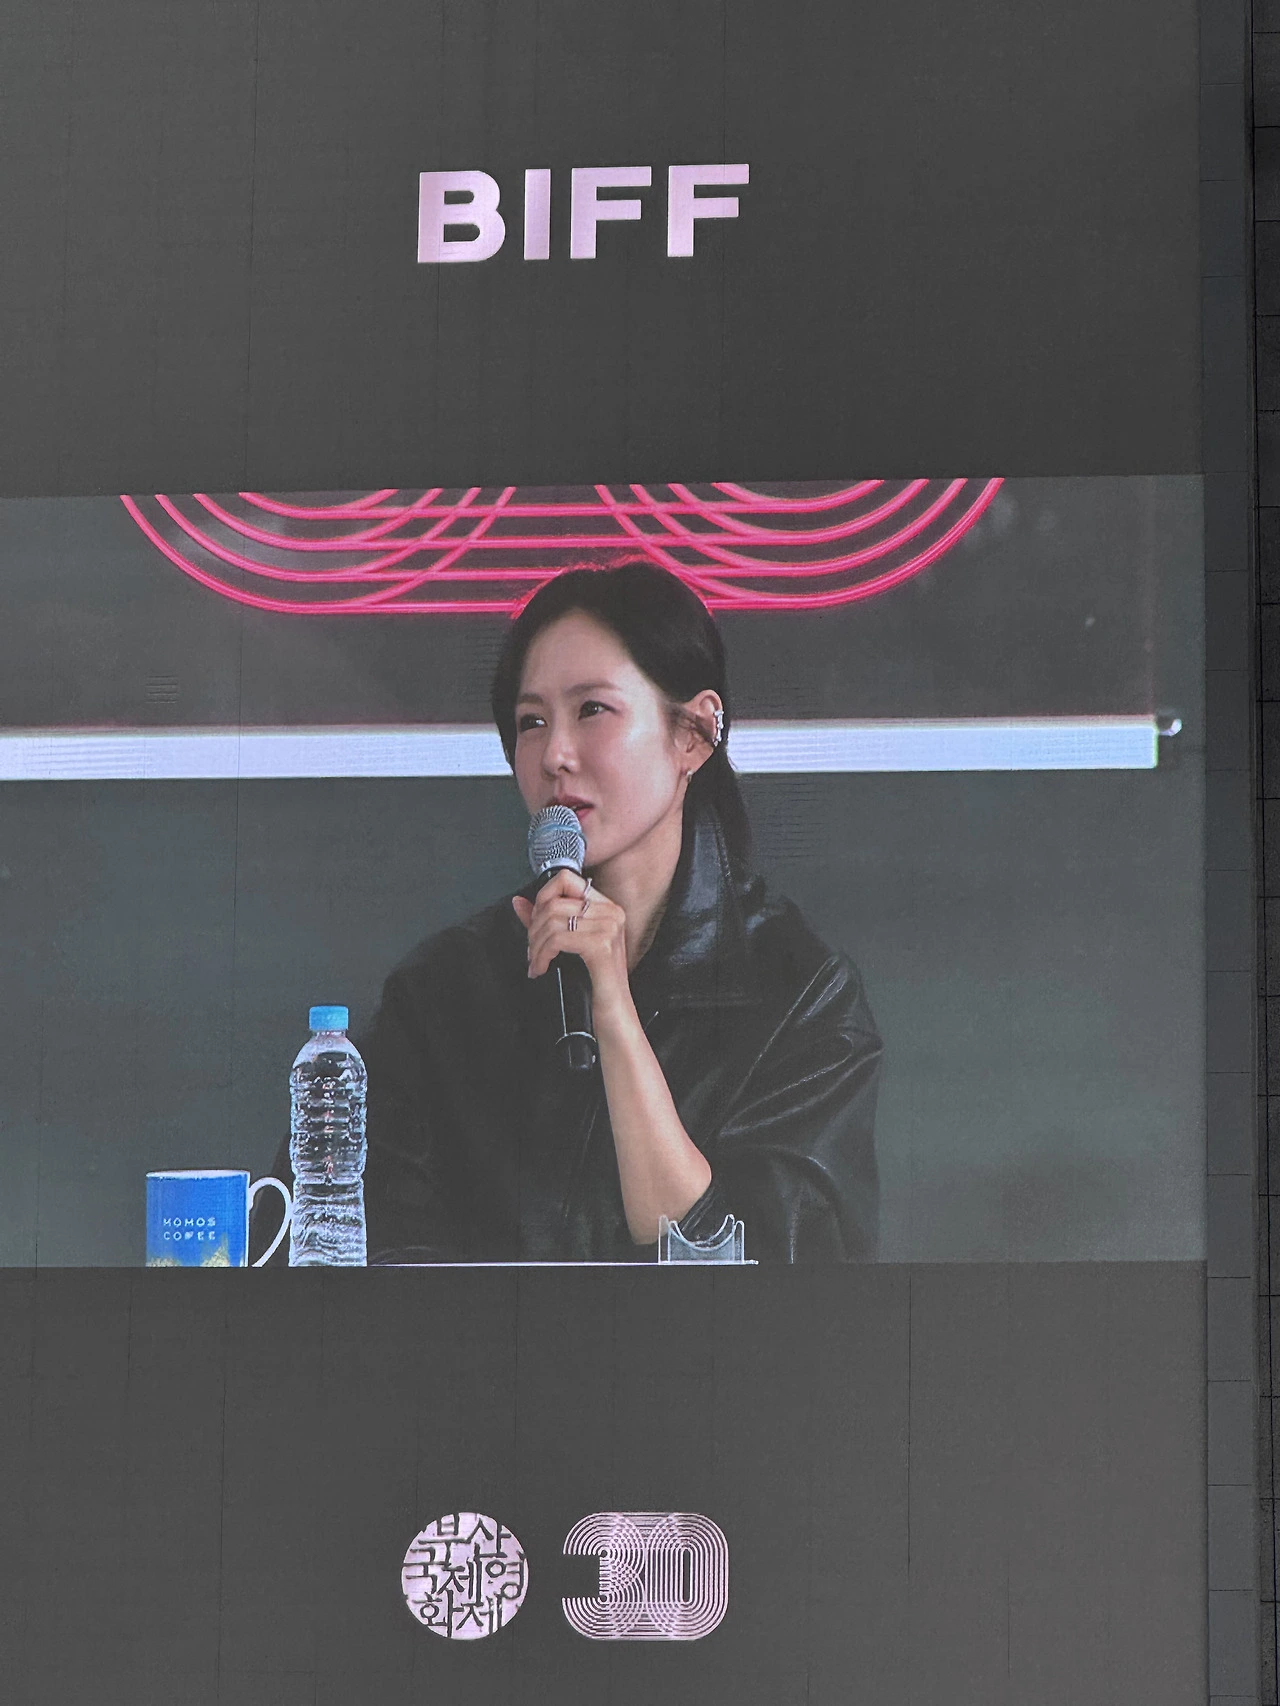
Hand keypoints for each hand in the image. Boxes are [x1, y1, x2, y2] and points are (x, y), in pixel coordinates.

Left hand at [511, 870, 631, 1018]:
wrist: (615, 1015)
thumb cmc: (596, 984)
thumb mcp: (569, 946)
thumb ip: (545, 921)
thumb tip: (519, 902)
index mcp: (606, 908)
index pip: (566, 879)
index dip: (542, 896)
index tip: (534, 921)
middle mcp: (611, 913)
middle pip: (553, 902)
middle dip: (533, 928)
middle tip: (532, 950)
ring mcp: (608, 927)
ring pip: (552, 921)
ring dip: (535, 945)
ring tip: (536, 961)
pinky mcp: (601, 946)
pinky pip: (557, 939)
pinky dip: (541, 955)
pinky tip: (541, 968)